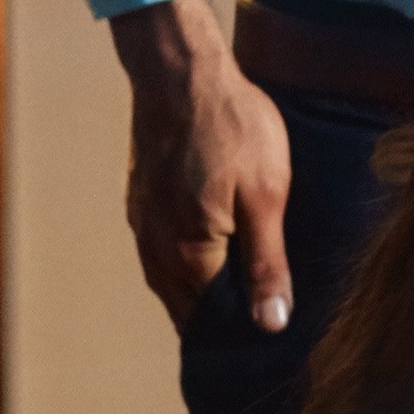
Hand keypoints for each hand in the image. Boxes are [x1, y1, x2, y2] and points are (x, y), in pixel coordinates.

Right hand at [109, 0, 295, 332]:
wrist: (180, 72)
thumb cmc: (232, 127)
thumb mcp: (265, 196)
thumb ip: (266, 264)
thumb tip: (270, 325)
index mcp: (185, 253)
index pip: (209, 321)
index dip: (240, 335)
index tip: (270, 341)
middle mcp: (153, 247)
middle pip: (187, 306)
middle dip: (223, 320)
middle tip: (265, 322)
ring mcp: (142, 224)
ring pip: (173, 279)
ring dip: (205, 291)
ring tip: (247, 292)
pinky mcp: (142, 202)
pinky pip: (164, 251)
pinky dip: (190, 262)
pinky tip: (220, 252)